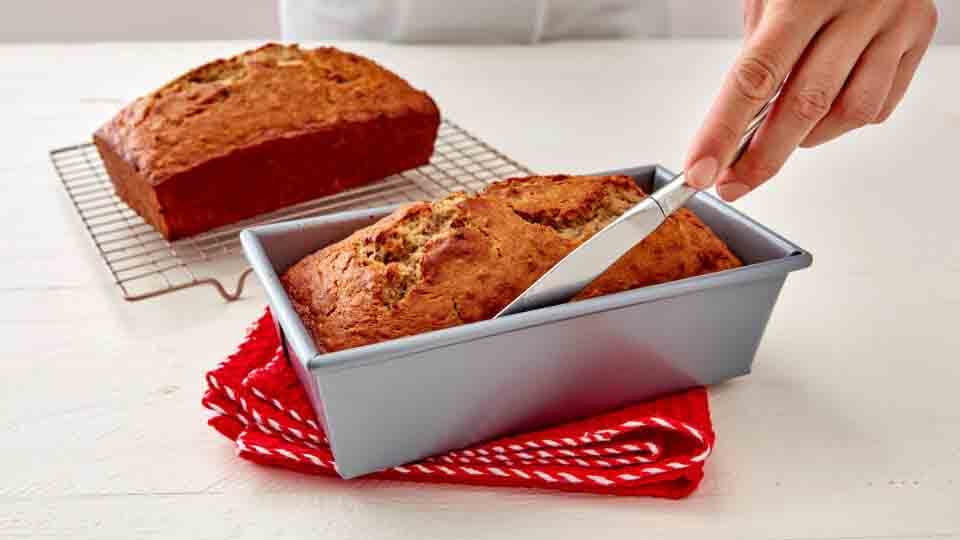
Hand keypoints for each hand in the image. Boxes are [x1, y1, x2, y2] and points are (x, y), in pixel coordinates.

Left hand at [684, 0, 937, 200]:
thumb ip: (757, 56)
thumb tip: (736, 128)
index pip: (755, 76)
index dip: (723, 131)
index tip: (702, 170)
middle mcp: (855, 6)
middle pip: (804, 105)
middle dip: (763, 157)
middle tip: (734, 184)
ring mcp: (894, 21)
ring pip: (850, 112)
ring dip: (808, 137)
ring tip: (786, 131)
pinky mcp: (919, 34)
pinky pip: (880, 105)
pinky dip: (845, 120)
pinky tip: (827, 106)